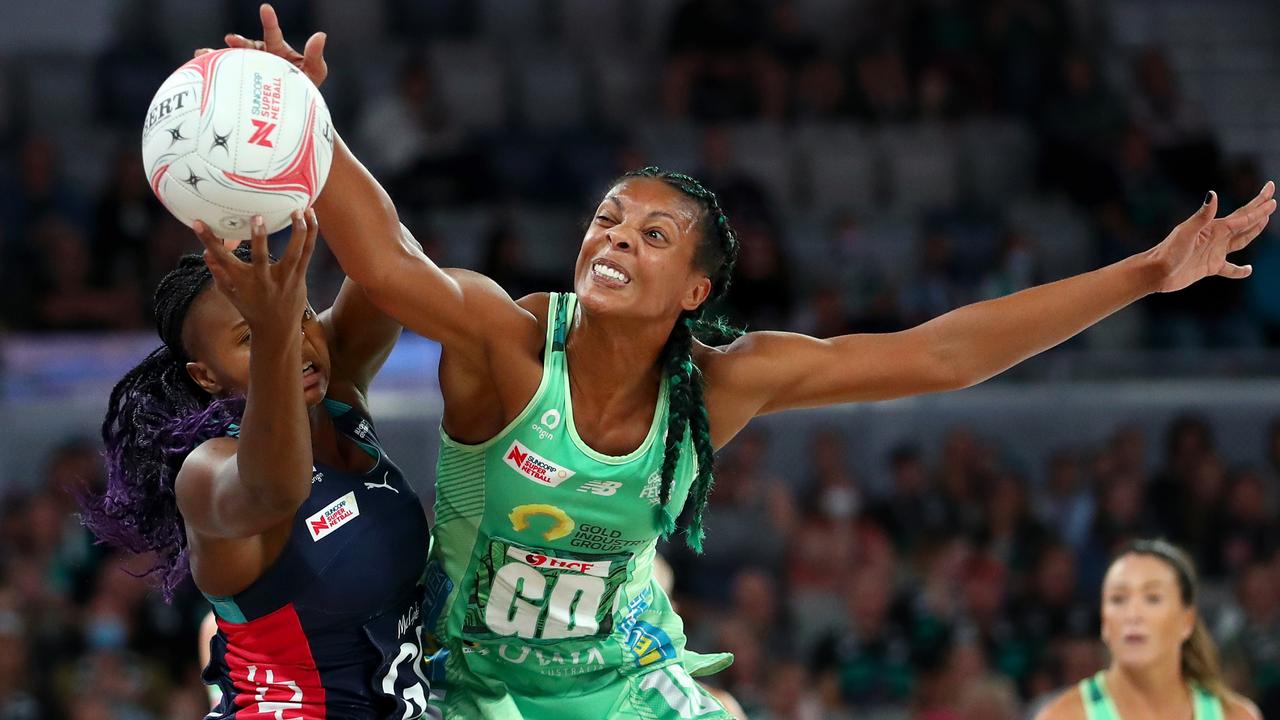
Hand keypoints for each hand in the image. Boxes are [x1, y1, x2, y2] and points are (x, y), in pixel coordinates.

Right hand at [194, 210, 317, 335]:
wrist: (277, 330)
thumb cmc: (251, 308)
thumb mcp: (230, 293)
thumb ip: (219, 272)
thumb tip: (206, 253)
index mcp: (242, 281)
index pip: (222, 258)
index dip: (209, 241)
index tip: (198, 223)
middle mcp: (263, 279)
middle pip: (260, 257)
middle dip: (258, 238)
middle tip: (256, 217)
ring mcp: (285, 278)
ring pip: (294, 252)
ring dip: (297, 230)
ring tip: (298, 209)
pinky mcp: (299, 276)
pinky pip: (308, 252)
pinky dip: (311, 233)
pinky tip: (311, 216)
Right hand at [195, 3, 326, 87]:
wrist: (296, 113)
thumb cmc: (307, 89)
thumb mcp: (314, 72)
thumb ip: (315, 55)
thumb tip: (321, 35)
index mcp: (277, 50)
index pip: (272, 34)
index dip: (269, 21)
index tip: (266, 9)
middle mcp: (260, 57)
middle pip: (248, 46)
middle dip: (239, 41)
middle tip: (230, 39)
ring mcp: (249, 70)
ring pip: (231, 59)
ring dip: (217, 54)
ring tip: (203, 53)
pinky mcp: (240, 85)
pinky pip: (225, 77)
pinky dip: (211, 73)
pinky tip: (200, 71)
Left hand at [1148, 182, 1275, 292]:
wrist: (1156, 272)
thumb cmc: (1168, 251)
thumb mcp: (1186, 232)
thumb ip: (1202, 215)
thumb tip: (1213, 194)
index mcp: (1214, 228)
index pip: (1242, 215)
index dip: (1258, 206)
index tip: (1271, 194)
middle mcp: (1216, 238)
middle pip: (1244, 223)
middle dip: (1259, 212)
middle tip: (1272, 200)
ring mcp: (1214, 252)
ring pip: (1240, 241)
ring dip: (1253, 232)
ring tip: (1265, 221)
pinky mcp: (1210, 267)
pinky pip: (1229, 269)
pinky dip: (1239, 270)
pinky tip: (1248, 270)